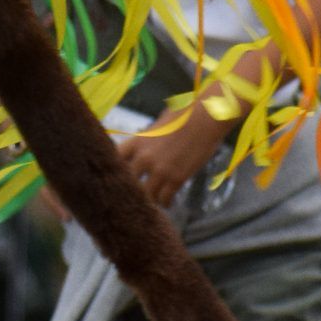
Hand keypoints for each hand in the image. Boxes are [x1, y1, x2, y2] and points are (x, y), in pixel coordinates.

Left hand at [112, 102, 229, 207]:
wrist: (205, 120)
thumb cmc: (182, 116)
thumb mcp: (157, 125)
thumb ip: (147, 140)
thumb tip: (143, 147)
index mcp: (137, 142)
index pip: (115, 160)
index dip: (116, 168)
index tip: (119, 175)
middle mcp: (144, 158)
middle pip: (128, 181)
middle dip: (132, 188)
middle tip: (135, 195)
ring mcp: (160, 170)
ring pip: (146, 194)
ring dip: (150, 199)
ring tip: (153, 201)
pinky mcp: (177, 179)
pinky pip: (165, 199)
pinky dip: (165, 203)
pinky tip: (167, 203)